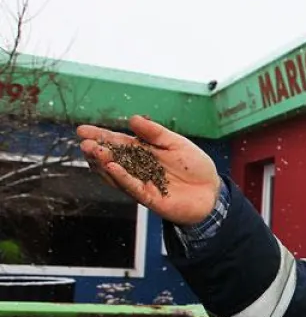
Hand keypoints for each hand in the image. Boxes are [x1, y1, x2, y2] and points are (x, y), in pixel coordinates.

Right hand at [77, 115, 220, 225]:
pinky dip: (122, 177)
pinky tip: (112, 167)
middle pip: (113, 158)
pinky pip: (133, 187)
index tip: (82, 130)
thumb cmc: (195, 166)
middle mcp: (138, 167)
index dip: (101, 136)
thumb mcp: (176, 143)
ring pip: (118, 173)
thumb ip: (155, 133)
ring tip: (93, 151)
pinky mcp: (149, 197)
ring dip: (105, 163)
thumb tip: (133, 119)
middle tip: (84, 143)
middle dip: (97, 150)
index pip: (118, 143)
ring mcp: (141, 183)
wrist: (212, 191)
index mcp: (143, 152)